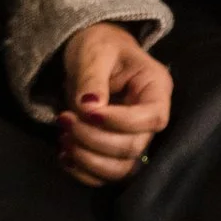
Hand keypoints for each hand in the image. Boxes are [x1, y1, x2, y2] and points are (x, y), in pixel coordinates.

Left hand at [55, 21, 171, 185]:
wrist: (90, 54)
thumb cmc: (98, 44)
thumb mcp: (94, 51)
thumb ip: (93, 78)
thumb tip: (88, 108)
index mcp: (156, 88)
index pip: (151, 118)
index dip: (119, 122)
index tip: (84, 111)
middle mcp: (151, 118)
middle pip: (134, 147)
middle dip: (94, 140)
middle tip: (64, 120)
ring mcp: (134, 137)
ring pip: (122, 169)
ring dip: (89, 160)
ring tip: (63, 139)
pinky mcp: (115, 151)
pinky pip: (106, 176)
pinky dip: (83, 172)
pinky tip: (64, 155)